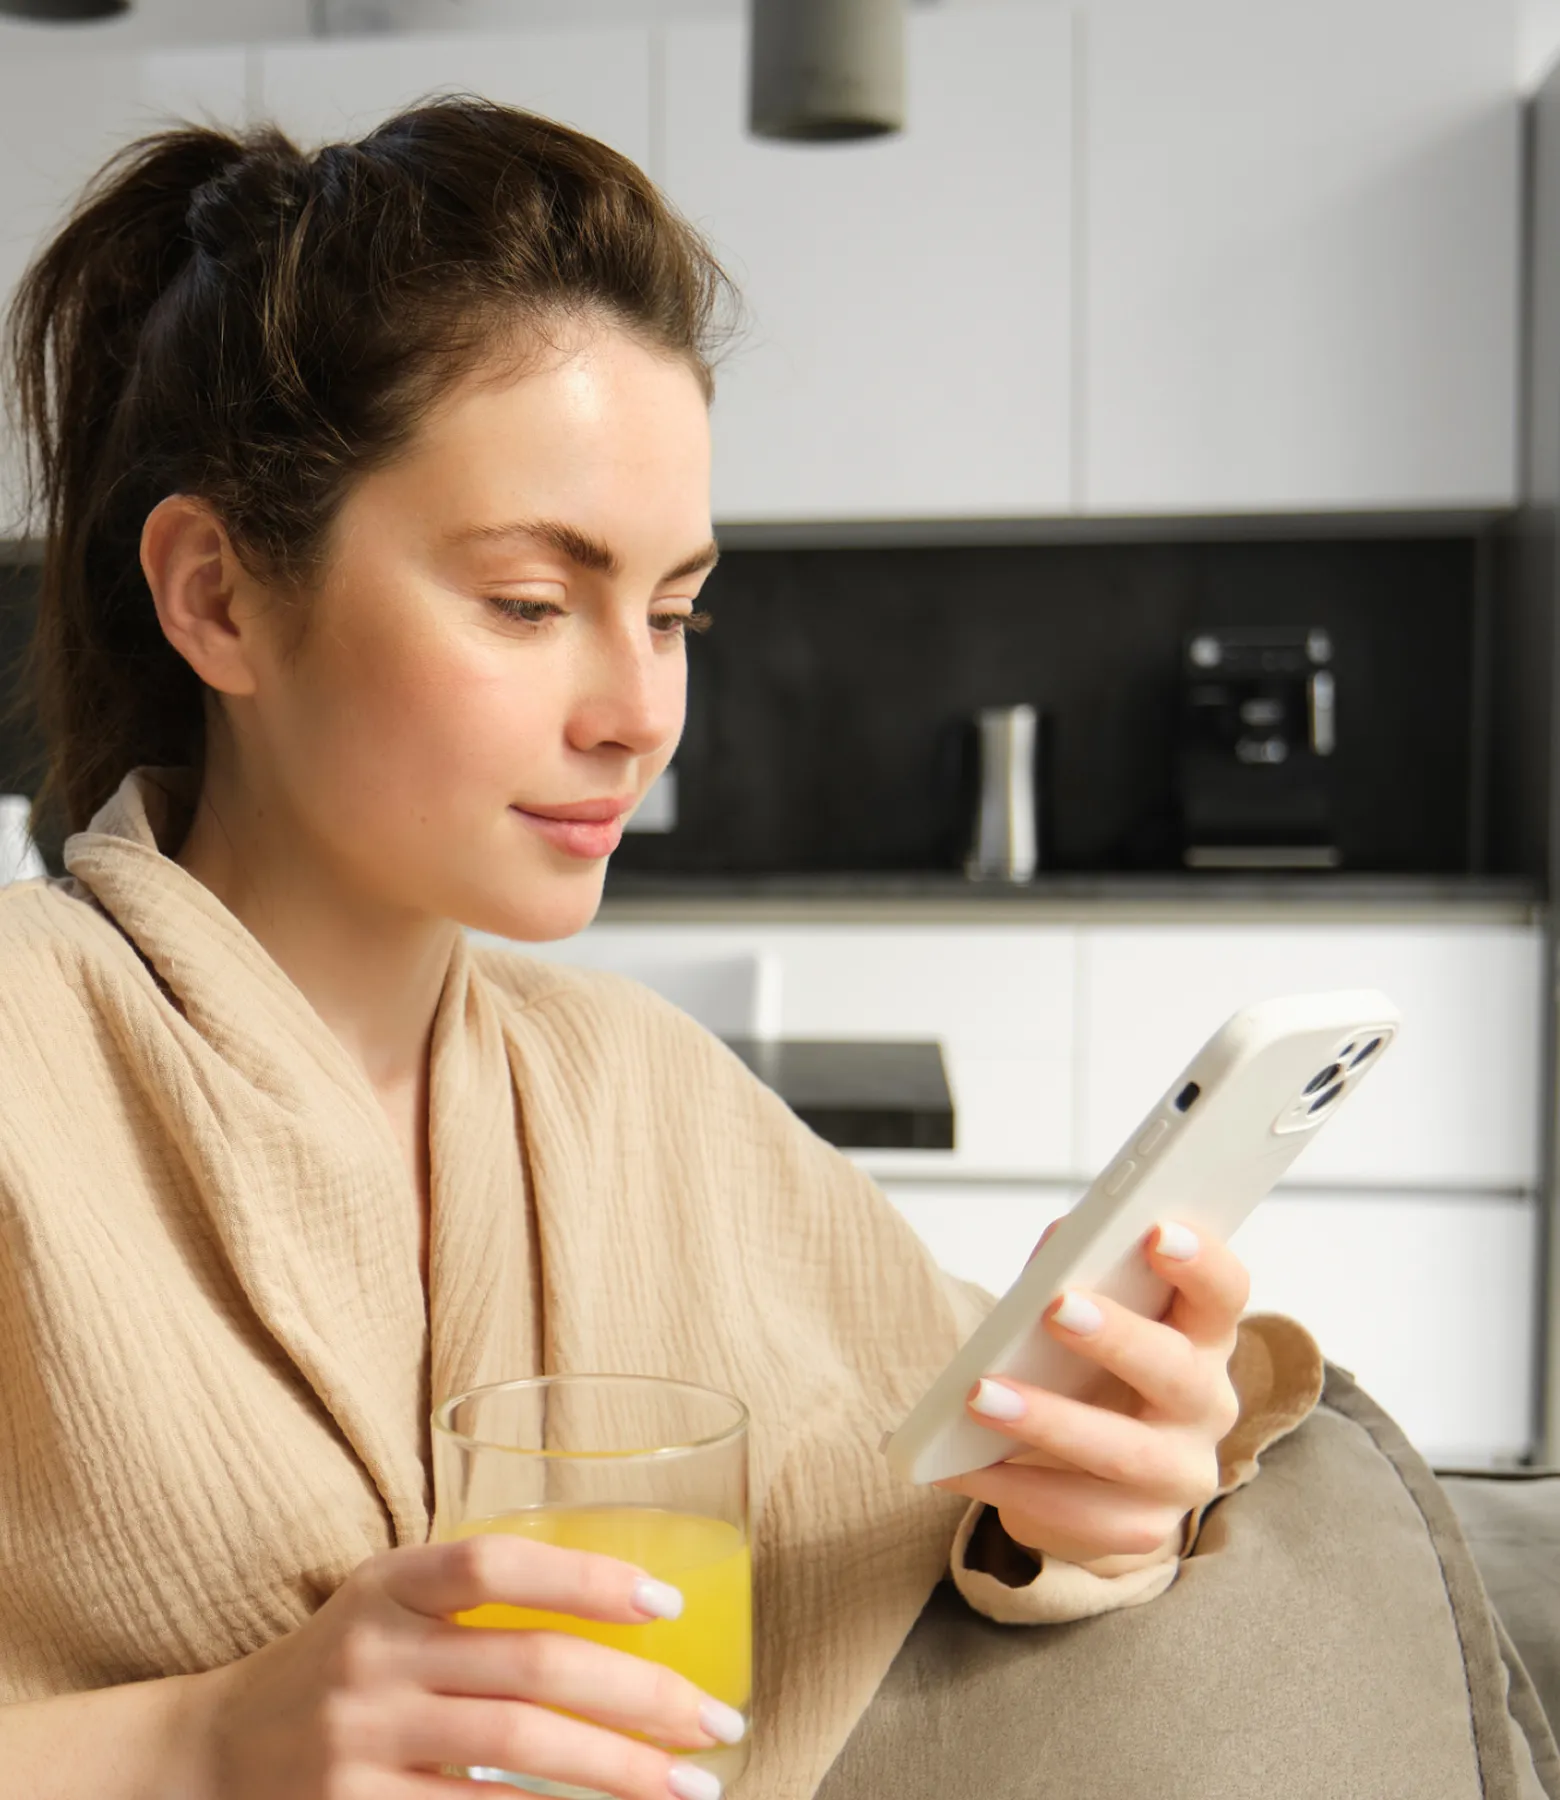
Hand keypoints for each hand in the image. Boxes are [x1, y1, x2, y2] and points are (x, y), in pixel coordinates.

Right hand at [187, 1534, 742, 1799]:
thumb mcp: (386, 1605)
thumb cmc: (336, 1666)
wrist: (206, 1757)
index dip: (588, 1576)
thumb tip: (627, 1622)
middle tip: (719, 1721)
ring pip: (520, 1749)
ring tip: (691, 1788)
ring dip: (621, 1772)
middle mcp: (372, 1656)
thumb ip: (477, 1601)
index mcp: (387, 1585)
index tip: (670, 1603)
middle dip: (643, 1696)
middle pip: (532, 1665)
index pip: (498, 1562)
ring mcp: (360, 1741)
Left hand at [932, 1219, 1247, 1576]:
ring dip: (1050, 1420)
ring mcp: (1182, 1472)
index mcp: (1202, 1334)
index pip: (1224, 1292)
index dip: (1201, 1261)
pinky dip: (1013, 1485)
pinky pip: (1081, 1512)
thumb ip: (1074, 1272)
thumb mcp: (1083, 1313)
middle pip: (1179, 1371)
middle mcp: (1207, 1404)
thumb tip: (1059, 1244)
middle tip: (1056, 1306)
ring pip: (1127, 1453)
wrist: (1083, 1467)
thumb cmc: (1085, 1364)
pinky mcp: (1143, 1527)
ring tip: (979, 1396)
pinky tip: (961, 1465)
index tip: (1156, 1230)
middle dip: (1118, 1337)